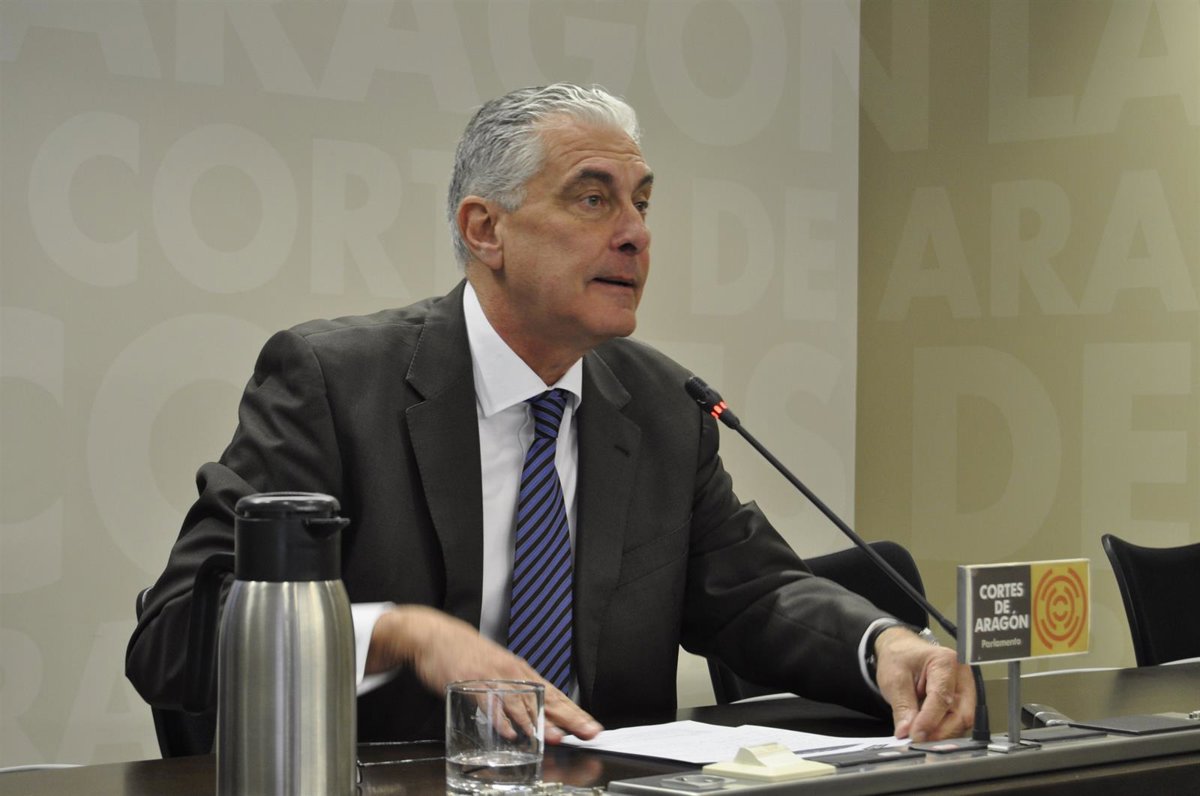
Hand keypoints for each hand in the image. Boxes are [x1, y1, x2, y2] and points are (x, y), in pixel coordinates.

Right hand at [365, 605, 602, 742]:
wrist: (440, 637)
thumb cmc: (471, 656)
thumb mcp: (500, 670)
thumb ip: (518, 693)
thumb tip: (539, 716)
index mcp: (521, 673)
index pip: (555, 695)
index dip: (574, 713)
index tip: (592, 727)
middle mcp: (512, 674)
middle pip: (545, 699)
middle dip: (567, 718)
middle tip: (585, 732)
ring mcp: (492, 678)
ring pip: (520, 702)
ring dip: (538, 722)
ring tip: (553, 737)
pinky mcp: (471, 682)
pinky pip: (488, 703)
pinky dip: (499, 719)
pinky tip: (509, 733)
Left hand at [873, 626, 974, 741]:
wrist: (901, 650)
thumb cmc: (899, 657)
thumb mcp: (893, 679)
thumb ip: (902, 707)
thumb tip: (907, 732)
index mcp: (945, 661)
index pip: (942, 697)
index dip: (929, 720)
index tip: (916, 735)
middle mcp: (962, 675)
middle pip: (961, 713)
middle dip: (940, 731)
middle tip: (918, 740)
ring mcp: (965, 688)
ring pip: (962, 720)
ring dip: (942, 732)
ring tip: (920, 735)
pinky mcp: (963, 700)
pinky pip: (958, 721)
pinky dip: (943, 729)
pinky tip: (927, 731)